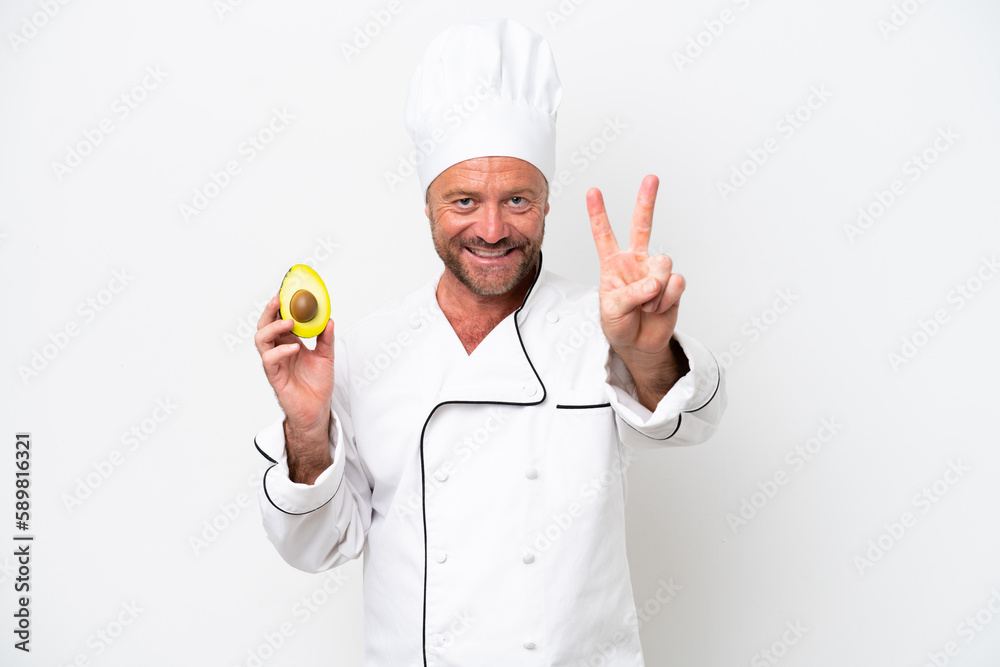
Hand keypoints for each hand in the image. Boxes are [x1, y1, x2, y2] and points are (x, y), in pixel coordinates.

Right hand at [254, 294, 334, 481]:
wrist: (317, 410)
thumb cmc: (318, 384)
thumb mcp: (327, 357)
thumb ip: (326, 339)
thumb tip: (329, 319)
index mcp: (290, 342)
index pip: (280, 320)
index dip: (280, 306)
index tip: (286, 291)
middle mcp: (279, 350)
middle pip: (265, 326)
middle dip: (269, 311)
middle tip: (278, 299)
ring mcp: (275, 363)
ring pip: (261, 340)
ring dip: (273, 327)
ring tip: (289, 322)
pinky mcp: (275, 377)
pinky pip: (270, 360)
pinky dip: (281, 351)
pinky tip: (294, 348)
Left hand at [587, 175, 687, 406]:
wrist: (639, 343)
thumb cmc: (618, 323)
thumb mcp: (611, 310)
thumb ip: (630, 294)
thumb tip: (654, 282)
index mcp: (612, 263)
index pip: (604, 234)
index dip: (598, 214)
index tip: (593, 191)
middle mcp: (635, 261)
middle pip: (642, 225)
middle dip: (646, 201)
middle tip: (651, 178)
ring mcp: (655, 271)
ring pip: (662, 263)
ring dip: (654, 289)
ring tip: (646, 305)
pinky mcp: (673, 284)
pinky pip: (675, 284)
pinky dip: (666, 300)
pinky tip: (658, 308)